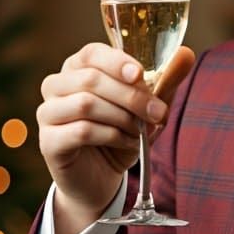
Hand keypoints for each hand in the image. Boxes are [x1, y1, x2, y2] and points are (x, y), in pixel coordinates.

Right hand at [37, 43, 195, 233]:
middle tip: (157, 113)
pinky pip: (82, 131)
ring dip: (122, 118)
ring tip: (140, 131)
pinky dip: (112, 136)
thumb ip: (164, 81)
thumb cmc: (120, 136)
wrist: (100, 179)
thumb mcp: (146, 109)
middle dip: (131, 96)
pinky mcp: (48, 141)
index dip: (116, 61)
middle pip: (90, 79)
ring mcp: (47, 113)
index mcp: (77, 69)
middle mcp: (56, 86)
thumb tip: (186, 54)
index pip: (92, 53)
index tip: (140, 75)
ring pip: (85, 104)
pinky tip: (128, 143)